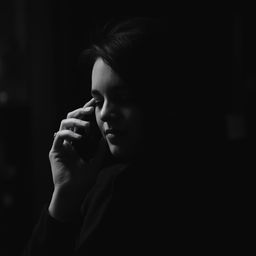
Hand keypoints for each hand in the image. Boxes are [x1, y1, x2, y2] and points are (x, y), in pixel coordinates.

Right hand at [48, 98, 103, 219]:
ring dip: (76, 121)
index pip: (80, 122)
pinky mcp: (55, 151)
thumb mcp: (96, 162)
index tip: (94, 104)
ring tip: (87, 126)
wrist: (73, 193)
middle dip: (80, 111)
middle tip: (91, 109)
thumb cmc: (84, 180)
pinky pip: (59, 136)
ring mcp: (61, 145)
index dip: (85, 112)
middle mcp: (68, 141)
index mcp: (77, 142)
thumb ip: (100, 151)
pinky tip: (79, 138)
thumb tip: (106, 138)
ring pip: (63, 123)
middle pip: (70, 118)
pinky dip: (69, 134)